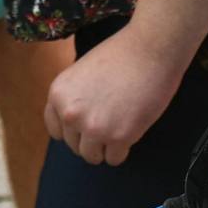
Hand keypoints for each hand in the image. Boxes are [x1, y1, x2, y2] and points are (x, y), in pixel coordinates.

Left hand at [42, 28, 184, 166]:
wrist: (150, 48)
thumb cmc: (121, 54)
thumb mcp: (82, 72)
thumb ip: (74, 97)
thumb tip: (76, 123)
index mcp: (58, 94)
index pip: (56, 130)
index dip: (74, 129)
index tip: (87, 124)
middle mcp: (70, 114)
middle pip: (75, 146)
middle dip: (91, 138)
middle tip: (111, 121)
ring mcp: (93, 127)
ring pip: (93, 156)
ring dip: (106, 147)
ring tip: (120, 128)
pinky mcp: (118, 137)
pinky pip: (114, 159)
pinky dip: (123, 150)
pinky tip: (131, 131)